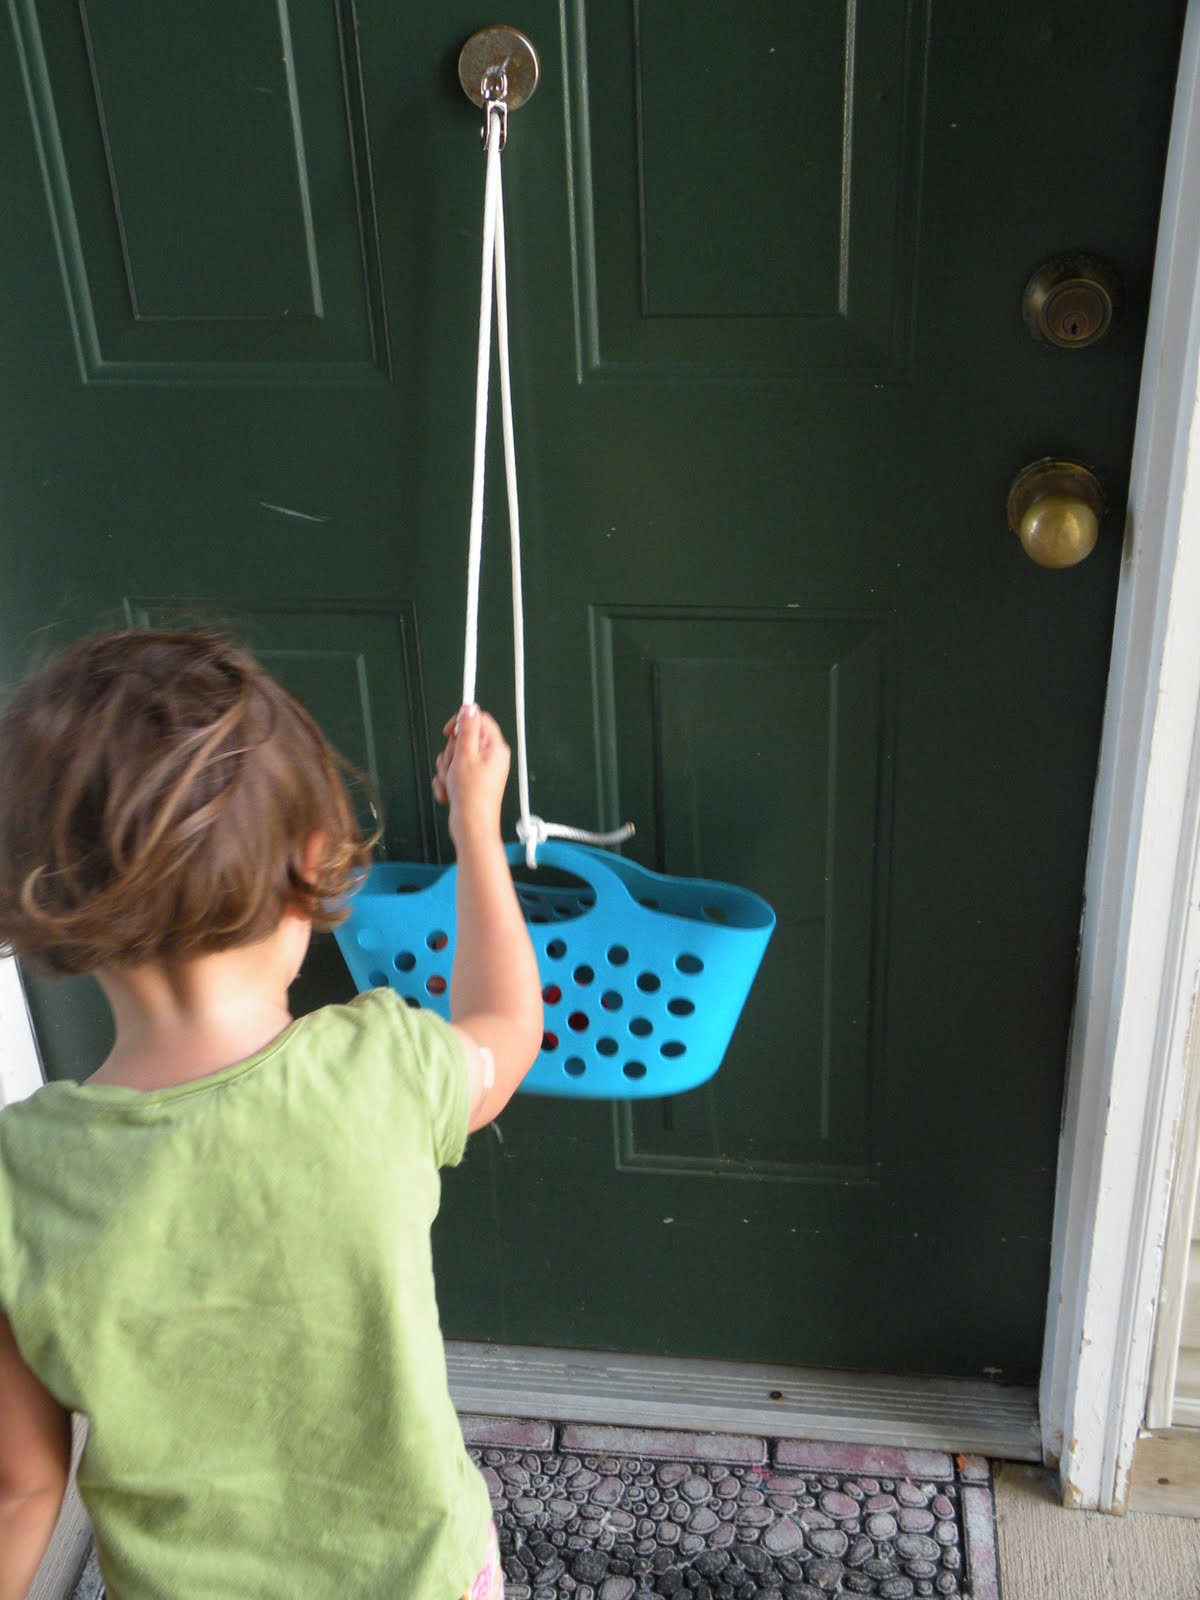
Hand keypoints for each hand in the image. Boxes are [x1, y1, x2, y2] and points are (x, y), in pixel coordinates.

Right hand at [432, 705, 510, 842]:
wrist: (471, 828)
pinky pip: (451, 773)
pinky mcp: (470, 783)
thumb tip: (470, 708)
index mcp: (495, 748)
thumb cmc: (472, 796)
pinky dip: (446, 783)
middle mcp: (490, 758)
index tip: (448, 732)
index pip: (478, 720)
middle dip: (450, 753)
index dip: (461, 722)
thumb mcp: (466, 756)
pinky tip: (449, 794)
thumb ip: (467, 730)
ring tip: (452, 783)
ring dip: (446, 770)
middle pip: (462, 739)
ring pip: (453, 757)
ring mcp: (479, 771)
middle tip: (455, 767)